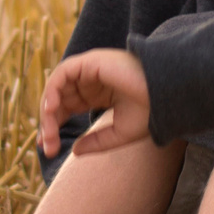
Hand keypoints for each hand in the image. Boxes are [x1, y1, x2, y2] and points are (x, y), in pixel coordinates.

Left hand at [38, 49, 152, 156]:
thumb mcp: (119, 134)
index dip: (56, 125)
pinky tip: (52, 111)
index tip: (49, 148)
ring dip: (49, 111)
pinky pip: (62, 74)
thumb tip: (74, 151)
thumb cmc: (151, 112)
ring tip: (49, 133)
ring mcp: (90, 69)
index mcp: (100, 93)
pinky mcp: (90, 61)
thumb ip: (96, 142)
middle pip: (60, 99)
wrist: (166, 96)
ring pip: (57, 87)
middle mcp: (93, 80)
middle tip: (46, 146)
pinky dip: (52, 91)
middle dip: (49, 123)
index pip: (69, 106)